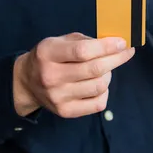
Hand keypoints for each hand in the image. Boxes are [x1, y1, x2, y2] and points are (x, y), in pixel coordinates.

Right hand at [12, 33, 134, 117]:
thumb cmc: (50, 57)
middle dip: (116, 58)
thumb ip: (85, 41)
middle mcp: (51, 76)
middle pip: (94, 69)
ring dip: (109, 75)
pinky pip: (98, 104)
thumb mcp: (60, 41)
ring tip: (106, 69)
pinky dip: (104, 92)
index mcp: (48, 53)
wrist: (27, 82)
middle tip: (126, 52)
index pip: (82, 51)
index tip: (122, 42)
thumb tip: (115, 44)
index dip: (106, 47)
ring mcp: (58, 97)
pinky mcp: (65, 111)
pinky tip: (99, 84)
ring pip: (99, 86)